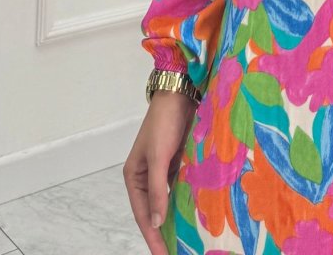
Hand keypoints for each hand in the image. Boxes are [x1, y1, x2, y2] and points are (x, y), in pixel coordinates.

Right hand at [124, 93, 197, 253]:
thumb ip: (157, 190)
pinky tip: (197, 211)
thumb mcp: (158, 157)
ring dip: (177, 216)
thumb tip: (156, 223)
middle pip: (155, 210)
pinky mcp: (180, 161)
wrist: (180, 94)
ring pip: (170, 199)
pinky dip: (188, 198)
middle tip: (177, 251)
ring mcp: (164, 169)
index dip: (152, 236)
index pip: (143, 215)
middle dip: (164, 231)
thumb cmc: (164, 123)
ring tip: (188, 237)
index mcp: (134, 177)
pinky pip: (182, 186)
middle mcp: (148, 176)